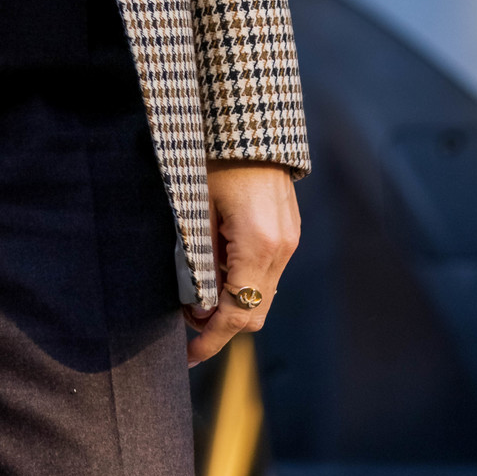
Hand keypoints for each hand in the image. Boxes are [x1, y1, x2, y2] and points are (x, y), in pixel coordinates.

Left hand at [184, 162, 299, 365]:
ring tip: (197, 293)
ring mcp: (289, 240)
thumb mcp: (195, 208)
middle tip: (186, 318)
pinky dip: (244, 282)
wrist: (248, 120)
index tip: (187, 355)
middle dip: (221, 326)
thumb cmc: (213, 157)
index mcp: (258, 245)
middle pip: (255, 313)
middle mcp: (281, 249)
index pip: (236, 312)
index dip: (210, 338)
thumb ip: (199, 260)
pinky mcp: (289, 230)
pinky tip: (218, 269)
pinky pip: (268, 273)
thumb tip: (197, 305)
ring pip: (263, 295)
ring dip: (232, 304)